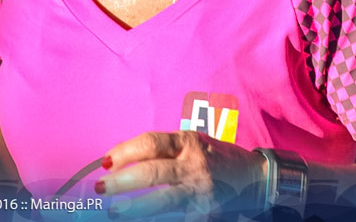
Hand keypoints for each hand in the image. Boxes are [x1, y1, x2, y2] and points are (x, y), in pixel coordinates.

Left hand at [96, 131, 265, 217]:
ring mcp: (201, 191)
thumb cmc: (215, 157)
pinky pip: (179, 217)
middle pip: (153, 171)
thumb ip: (162, 150)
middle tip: (101, 188)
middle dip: (122, 181)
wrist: (254, 176)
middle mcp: (195, 165)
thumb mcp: (192, 143)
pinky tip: (141, 221)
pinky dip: (160, 220)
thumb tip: (120, 161)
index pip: (151, 143)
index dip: (125, 152)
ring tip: (113, 211)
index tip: (106, 162)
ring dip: (135, 207)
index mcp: (189, 142)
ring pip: (163, 201)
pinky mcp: (206, 213)